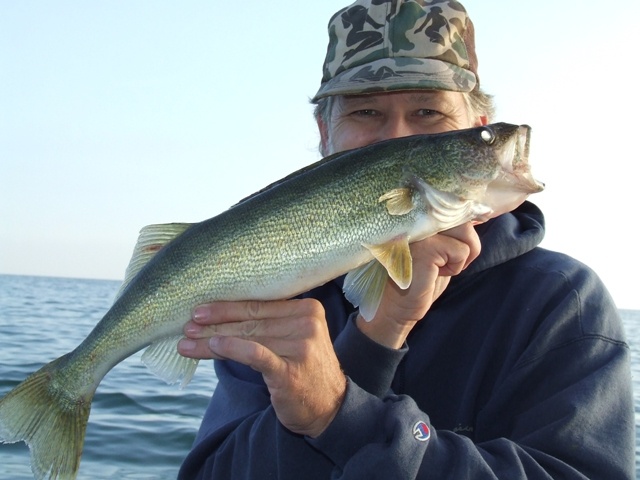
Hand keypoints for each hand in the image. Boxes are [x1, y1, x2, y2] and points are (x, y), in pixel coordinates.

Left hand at [178, 299, 345, 437]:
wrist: (328, 408)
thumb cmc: (303, 370)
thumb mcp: (293, 339)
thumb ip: (268, 325)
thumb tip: (220, 317)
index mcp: (308, 309)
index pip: (259, 304)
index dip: (227, 306)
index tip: (201, 310)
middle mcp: (307, 323)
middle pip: (251, 320)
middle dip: (215, 323)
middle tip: (188, 325)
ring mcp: (300, 347)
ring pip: (248, 338)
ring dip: (213, 339)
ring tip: (188, 342)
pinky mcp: (290, 372)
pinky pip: (256, 355)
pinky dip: (232, 349)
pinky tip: (212, 346)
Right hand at [357, 223, 480, 348]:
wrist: (397, 305)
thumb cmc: (420, 276)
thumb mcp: (439, 247)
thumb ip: (452, 228)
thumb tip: (480, 213)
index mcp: (417, 213)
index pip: (453, 203)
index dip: (464, 220)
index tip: (454, 242)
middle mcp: (415, 216)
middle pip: (463, 215)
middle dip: (467, 243)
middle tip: (447, 261)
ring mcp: (419, 230)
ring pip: (466, 232)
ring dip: (461, 255)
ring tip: (440, 266)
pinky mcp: (426, 247)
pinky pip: (461, 251)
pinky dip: (455, 267)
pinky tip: (434, 273)